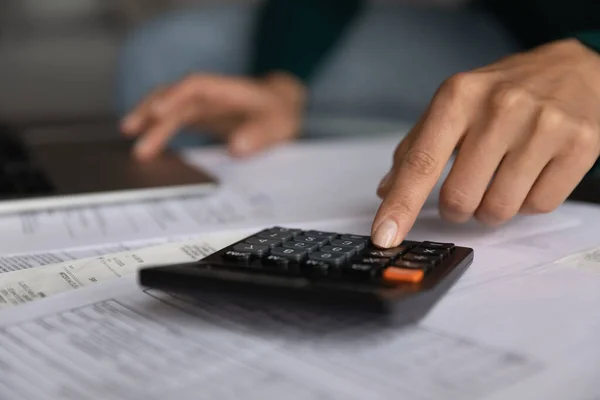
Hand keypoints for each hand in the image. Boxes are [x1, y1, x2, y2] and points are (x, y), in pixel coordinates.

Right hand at [121, 72, 306, 159]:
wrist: (279, 109)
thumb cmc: (277, 113)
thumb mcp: (278, 124)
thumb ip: (260, 135)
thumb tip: (238, 148)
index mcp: (225, 90)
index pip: (194, 86)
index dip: (175, 96)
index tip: (159, 112)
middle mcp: (207, 95)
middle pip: (173, 97)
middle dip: (152, 113)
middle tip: (133, 133)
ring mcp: (200, 105)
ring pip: (168, 109)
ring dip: (148, 121)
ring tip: (128, 136)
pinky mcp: (197, 117)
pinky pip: (172, 121)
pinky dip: (157, 130)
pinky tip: (145, 146)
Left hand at [372, 39, 599, 247]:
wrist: (575, 70)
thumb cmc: (503, 92)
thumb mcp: (454, 104)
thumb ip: (417, 147)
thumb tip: (386, 190)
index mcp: (458, 96)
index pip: (421, 162)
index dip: (400, 206)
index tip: (383, 236)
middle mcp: (500, 108)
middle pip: (459, 198)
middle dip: (456, 208)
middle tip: (467, 189)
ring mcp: (543, 126)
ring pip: (498, 209)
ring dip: (491, 208)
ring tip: (501, 178)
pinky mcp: (580, 145)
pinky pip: (538, 206)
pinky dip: (527, 201)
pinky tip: (531, 173)